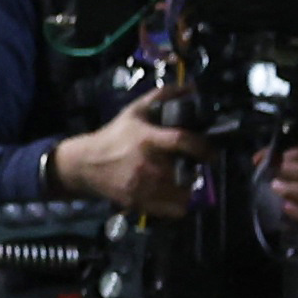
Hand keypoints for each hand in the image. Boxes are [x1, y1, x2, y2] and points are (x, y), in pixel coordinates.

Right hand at [53, 87, 201, 216]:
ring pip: (184, 193)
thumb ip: (163, 96)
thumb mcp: (135, 111)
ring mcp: (143, 186)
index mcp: (147, 139)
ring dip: (188, 186)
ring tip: (182, 177)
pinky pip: (174, 210)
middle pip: (187, 171)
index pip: (183, 141)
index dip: (204, 147)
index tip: (211, 153)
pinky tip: (173, 192)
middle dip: (195, 169)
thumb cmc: (115, 135)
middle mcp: (147, 164)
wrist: (86, 164)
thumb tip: (191, 87)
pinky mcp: (139, 202)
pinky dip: (180, 203)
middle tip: (192, 164)